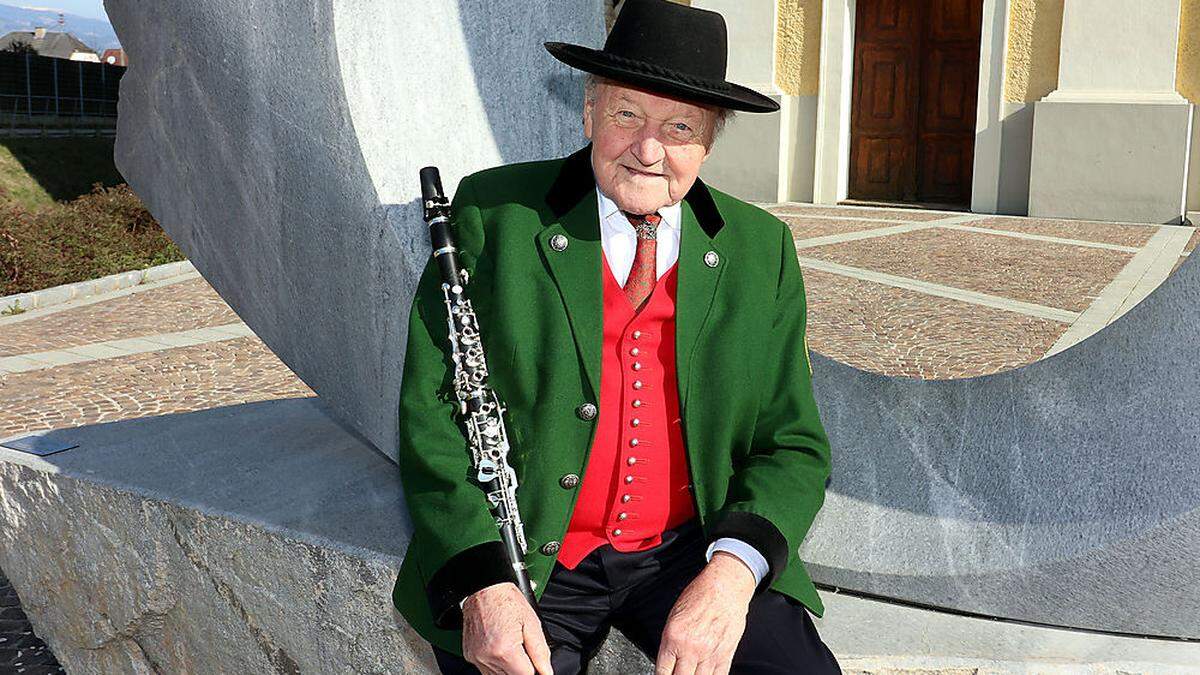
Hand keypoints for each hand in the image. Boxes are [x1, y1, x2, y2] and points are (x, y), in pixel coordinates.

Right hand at [461, 581, 553, 674]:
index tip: (535, 663)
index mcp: (505, 651)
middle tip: (523, 649)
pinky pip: (486, 670)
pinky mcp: (470, 655)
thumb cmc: (506, 600)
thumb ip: (540, 653)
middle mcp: (487, 657)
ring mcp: (477, 657)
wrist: (484, 588)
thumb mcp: (532, 623)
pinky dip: (496, 663)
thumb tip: (546, 672)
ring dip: (508, 667)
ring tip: (511, 646)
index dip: (534, 670)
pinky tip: (500, 647)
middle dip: (521, 668)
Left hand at [655, 552, 755, 674]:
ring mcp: (709, 654)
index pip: (662, 672)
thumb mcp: (674, 617)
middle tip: (678, 673)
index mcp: (673, 638)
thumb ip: (670, 642)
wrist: (725, 586)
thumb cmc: (699, 596)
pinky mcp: (725, 654)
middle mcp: (690, 649)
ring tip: (691, 673)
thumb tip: (668, 663)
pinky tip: (706, 674)